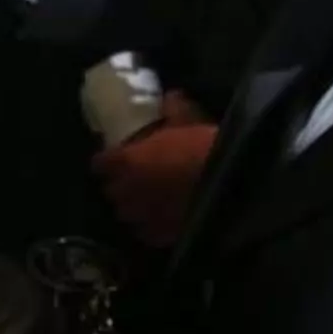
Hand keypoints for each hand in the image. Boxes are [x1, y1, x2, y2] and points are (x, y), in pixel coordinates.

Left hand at [91, 92, 217, 248]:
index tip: (112, 158)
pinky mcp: (161, 235)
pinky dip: (149, 228)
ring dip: (131, 208)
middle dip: (118, 186)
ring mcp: (143, 216)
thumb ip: (173, 109)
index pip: (100, 163)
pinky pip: (146, 233)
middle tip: (130, 180)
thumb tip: (169, 98)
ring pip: (126, 215)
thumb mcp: (188, 119)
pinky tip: (159, 222)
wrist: (232, 183)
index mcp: (127, 160)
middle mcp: (128, 190)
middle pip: (111, 191)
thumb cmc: (205, 146)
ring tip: (144, 203)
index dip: (106, 161)